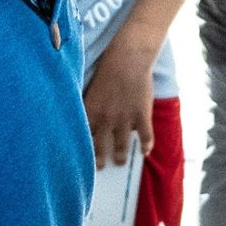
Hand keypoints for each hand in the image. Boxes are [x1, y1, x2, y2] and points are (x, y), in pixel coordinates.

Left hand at [82, 41, 155, 167]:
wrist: (128, 59)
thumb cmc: (108, 69)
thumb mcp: (91, 89)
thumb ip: (89, 106)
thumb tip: (87, 119)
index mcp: (91, 113)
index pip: (83, 138)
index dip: (82, 150)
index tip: (80, 159)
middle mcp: (106, 120)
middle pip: (100, 147)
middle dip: (99, 159)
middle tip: (99, 166)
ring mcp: (124, 119)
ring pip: (121, 146)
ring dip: (120, 156)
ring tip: (119, 161)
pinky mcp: (141, 115)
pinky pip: (145, 137)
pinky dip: (145, 146)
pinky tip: (144, 151)